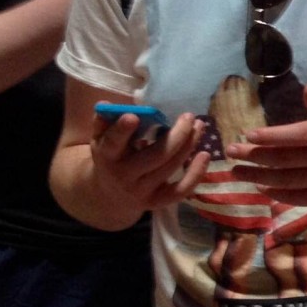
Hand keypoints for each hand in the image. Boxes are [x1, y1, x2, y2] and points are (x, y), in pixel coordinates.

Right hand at [88, 108, 207, 212]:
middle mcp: (124, 175)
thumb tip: (107, 104)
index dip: (122, 131)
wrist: (110, 195)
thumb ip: (104, 121)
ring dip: (189, 145)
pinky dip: (195, 174)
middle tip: (189, 116)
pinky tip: (205, 155)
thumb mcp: (101, 139)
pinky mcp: (156, 202)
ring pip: (170, 168)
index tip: (133, 116)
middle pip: (155, 156)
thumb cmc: (111, 157)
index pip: (114, 143)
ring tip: (199, 126)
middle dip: (177, 135)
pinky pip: (180, 191)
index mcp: (107, 155)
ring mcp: (141, 191)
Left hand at [230, 83, 306, 204]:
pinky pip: (298, 197)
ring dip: (258, 176)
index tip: (248, 135)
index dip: (273, 136)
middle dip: (255, 156)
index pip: (299, 135)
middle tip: (231, 152)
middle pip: (287, 159)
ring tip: (236, 171)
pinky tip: (260, 188)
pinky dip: (277, 194)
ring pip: (287, 180)